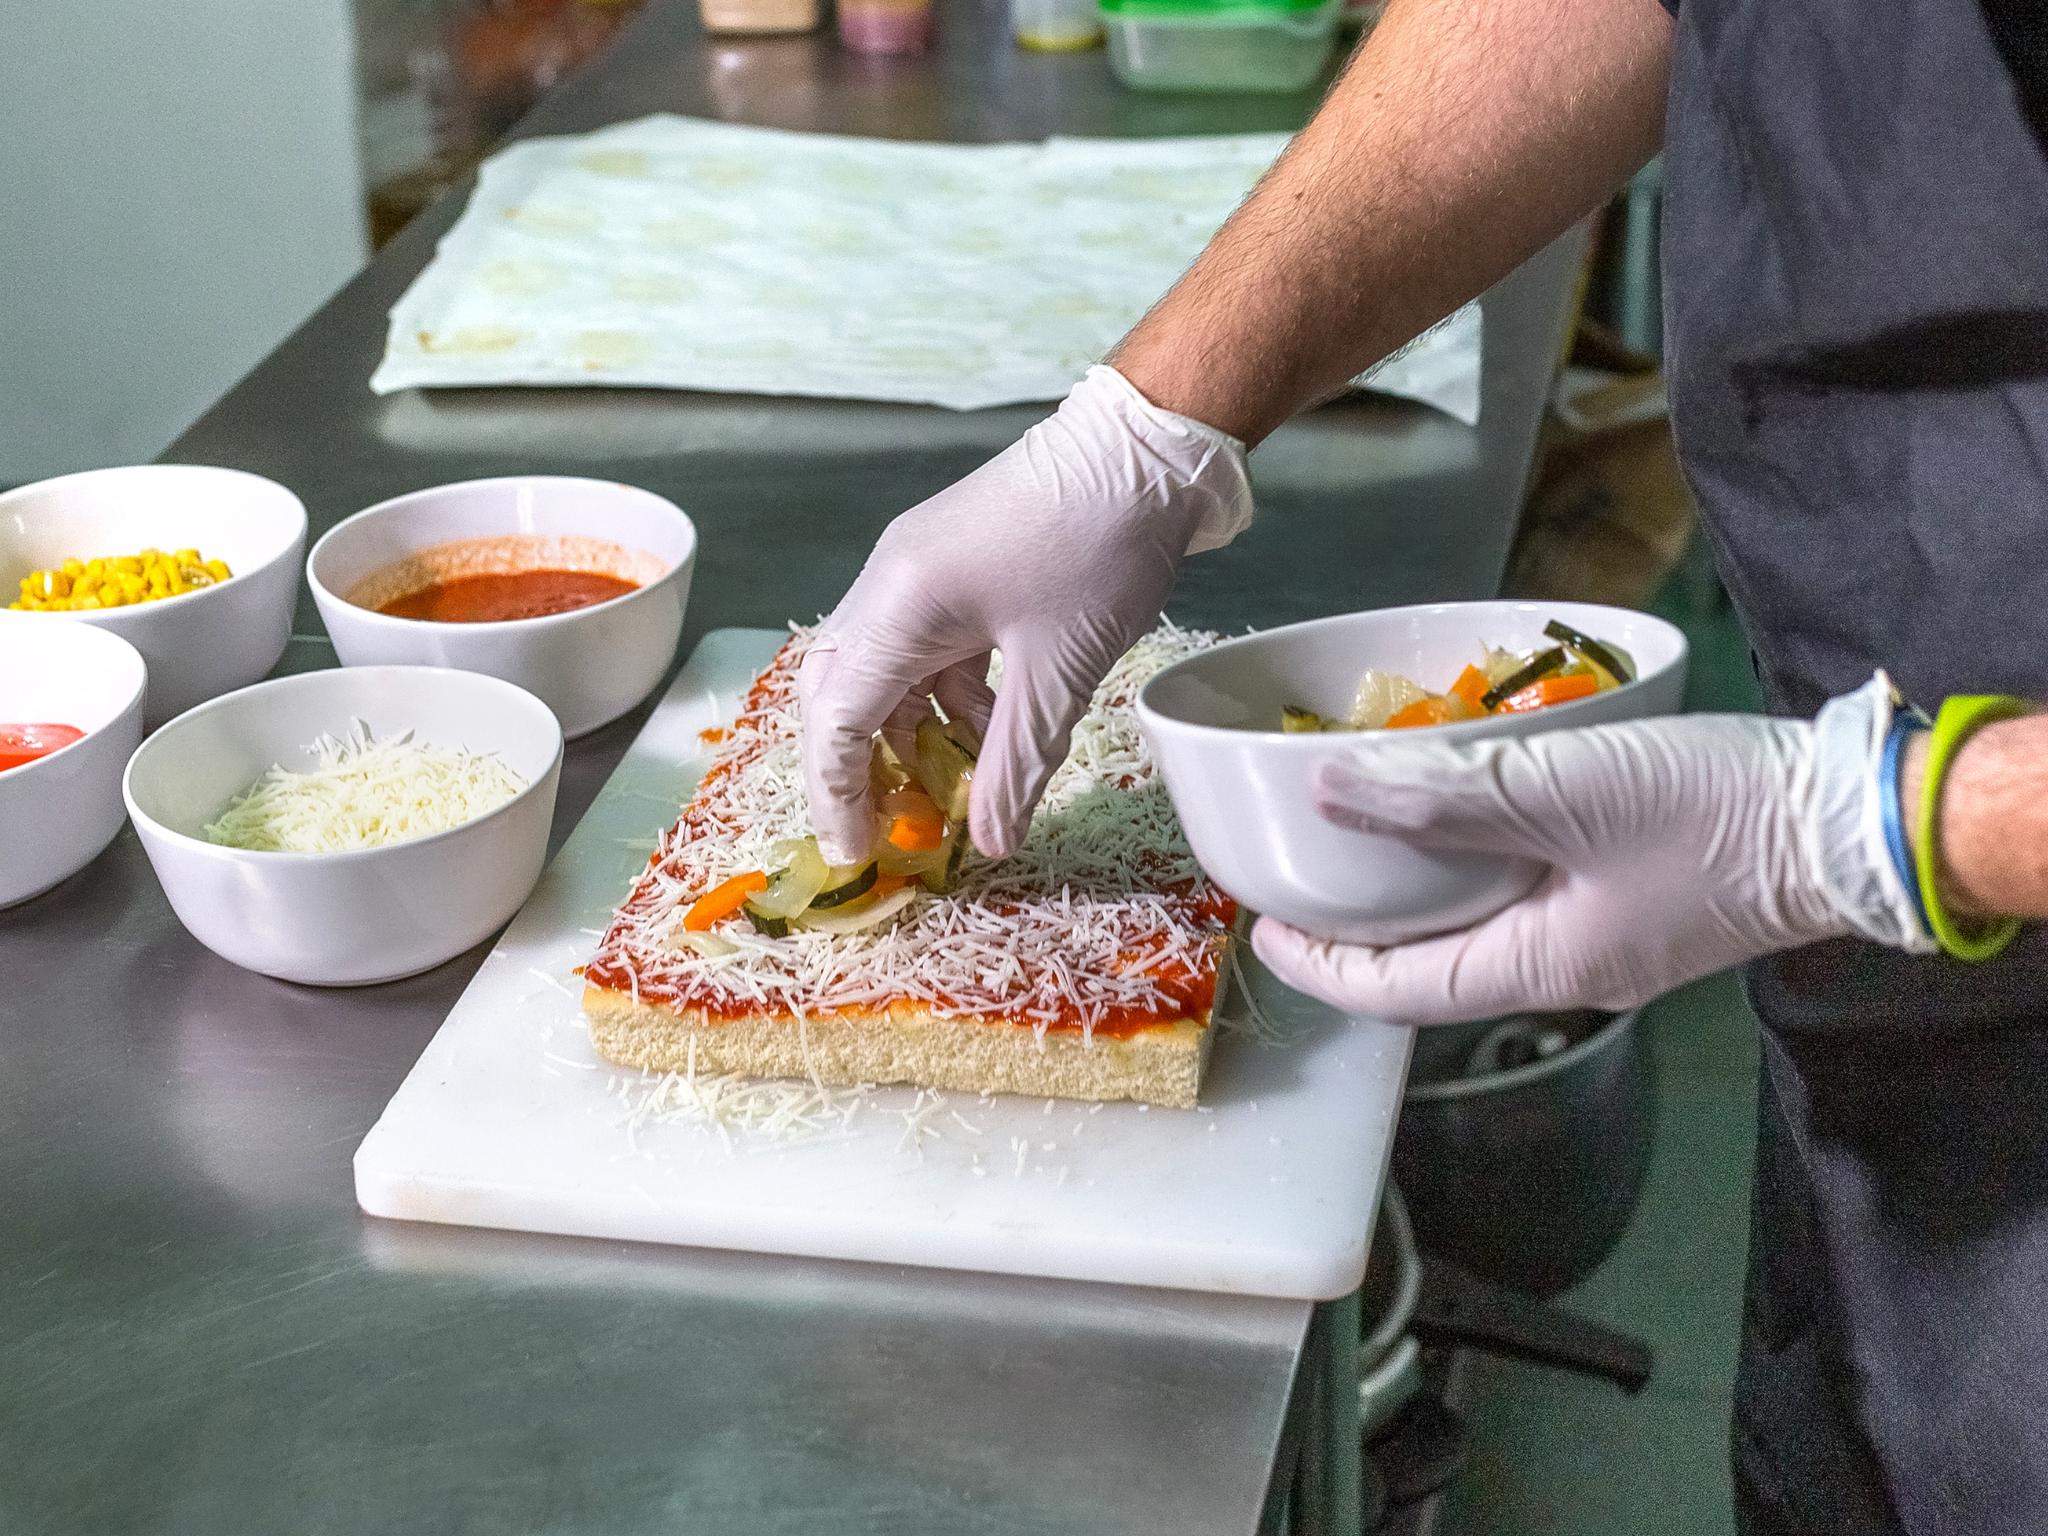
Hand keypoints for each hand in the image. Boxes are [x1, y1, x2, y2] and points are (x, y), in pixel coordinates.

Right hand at [799, 366, 1251, 863]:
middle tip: (888, 832)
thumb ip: (1017, 764)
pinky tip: (991, 737)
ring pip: (886, 674)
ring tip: (952, 796)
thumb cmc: (1101, 548)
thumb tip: (992, 842)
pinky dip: (948, 702)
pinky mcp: (952, 567)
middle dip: (858, 769)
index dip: (839, 794)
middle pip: (841, 693)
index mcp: (899, 605)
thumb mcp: (1061, 673)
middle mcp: (890, 584)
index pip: (835, 719)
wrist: (1149, 447)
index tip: (860, 855)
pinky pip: (927, 650)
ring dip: (910, 737)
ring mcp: (918, 571)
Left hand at [1251, 678, 1932, 1023]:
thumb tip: (1326, 793)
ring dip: (1419, 889)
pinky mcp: (1636, 901)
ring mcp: (1605, 940)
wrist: (1854, 819)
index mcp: (1536, 968)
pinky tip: (1464, 807)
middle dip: (1363, 928)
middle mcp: (1563, 971)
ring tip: (1367, 834)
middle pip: (1432, 964)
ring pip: (1480, 926)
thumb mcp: (1561, 791)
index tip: (1264, 927)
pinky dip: (1478, 862)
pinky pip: (1528, 896)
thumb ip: (1442, 796)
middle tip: (1307, 873)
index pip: (1396, 990)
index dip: (1322, 964)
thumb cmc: (1706, 814)